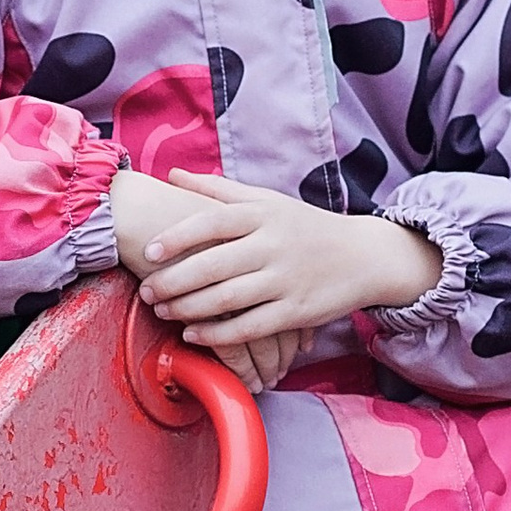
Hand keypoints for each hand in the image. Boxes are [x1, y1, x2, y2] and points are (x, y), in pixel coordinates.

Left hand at [130, 166, 439, 355]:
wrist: (364, 256)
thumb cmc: (304, 226)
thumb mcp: (267, 200)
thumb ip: (218, 189)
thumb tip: (172, 175)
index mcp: (263, 214)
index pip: (212, 221)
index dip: (178, 236)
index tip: (149, 250)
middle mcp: (273, 245)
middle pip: (213, 266)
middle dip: (173, 282)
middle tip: (147, 291)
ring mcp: (286, 280)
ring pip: (227, 299)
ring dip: (187, 309)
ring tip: (162, 312)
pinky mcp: (296, 312)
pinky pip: (250, 327)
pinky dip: (217, 335)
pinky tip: (193, 335)